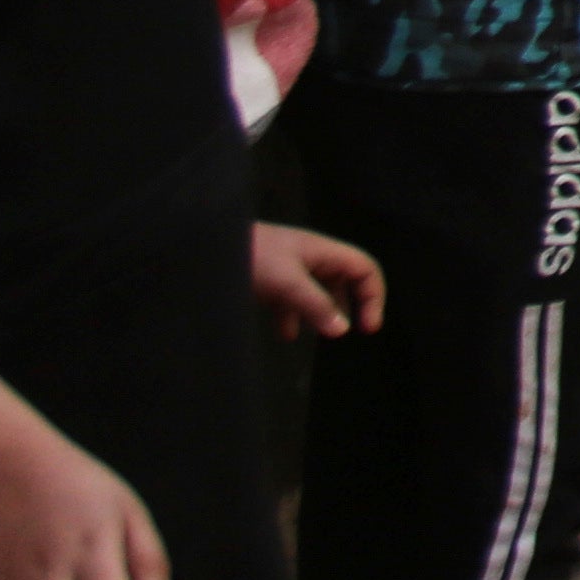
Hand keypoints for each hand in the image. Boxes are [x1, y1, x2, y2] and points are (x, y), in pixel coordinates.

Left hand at [249, 224, 382, 340]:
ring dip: (319, 313)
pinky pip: (291, 299)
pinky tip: (285, 334)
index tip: (367, 327)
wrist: (207, 245)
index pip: (364, 269)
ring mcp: (290, 268)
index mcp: (323, 251)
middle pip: (343, 281)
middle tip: (346, 333)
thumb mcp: (287, 282)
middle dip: (347, 306)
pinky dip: (292, 317)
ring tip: (317, 335)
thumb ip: (315, 305)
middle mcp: (311, 258)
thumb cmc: (250, 255)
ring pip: (316, 292)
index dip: (372, 296)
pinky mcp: (270, 279)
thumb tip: (342, 329)